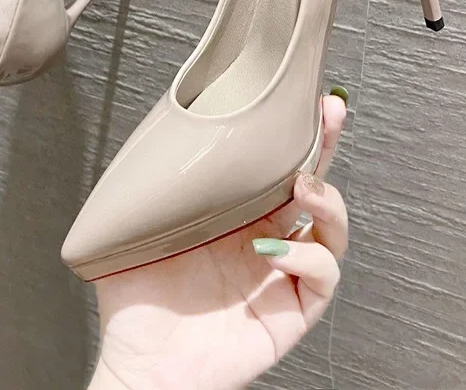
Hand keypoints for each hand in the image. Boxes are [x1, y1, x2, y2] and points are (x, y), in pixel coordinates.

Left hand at [89, 92, 348, 389]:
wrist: (141, 364)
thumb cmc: (135, 300)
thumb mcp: (137, 226)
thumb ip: (151, 186)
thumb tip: (154, 134)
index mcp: (233, 217)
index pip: (273, 169)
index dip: (292, 136)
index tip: (304, 101)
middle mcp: (262, 240)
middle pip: (311, 186)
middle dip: (325, 147)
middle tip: (328, 117)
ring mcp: (279, 274)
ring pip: (330, 229)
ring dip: (325, 201)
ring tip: (303, 186)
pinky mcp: (290, 312)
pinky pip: (321, 277)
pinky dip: (310, 257)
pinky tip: (277, 250)